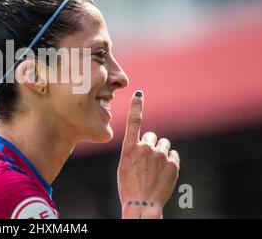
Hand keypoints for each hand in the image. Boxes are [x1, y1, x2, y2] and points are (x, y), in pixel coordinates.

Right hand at [117, 91, 179, 218]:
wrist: (142, 205)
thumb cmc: (129, 186)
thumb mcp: (125, 165)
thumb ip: (135, 150)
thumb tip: (148, 142)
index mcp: (129, 148)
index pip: (133, 122)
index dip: (136, 106)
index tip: (139, 94)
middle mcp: (145, 148)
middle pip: (152, 137)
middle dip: (151, 145)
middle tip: (147, 162)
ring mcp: (160, 156)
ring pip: (164, 145)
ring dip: (161, 152)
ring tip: (155, 169)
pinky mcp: (172, 165)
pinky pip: (173, 155)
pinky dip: (170, 161)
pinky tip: (163, 173)